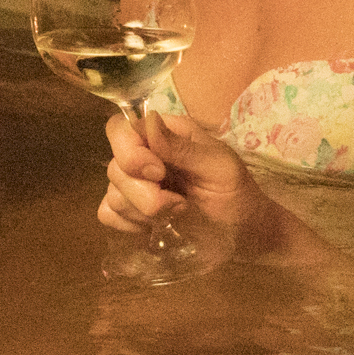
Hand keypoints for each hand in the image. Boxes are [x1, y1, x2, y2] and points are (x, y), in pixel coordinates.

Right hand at [99, 107, 253, 235]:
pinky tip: (153, 228)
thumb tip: (149, 121)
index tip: (158, 173)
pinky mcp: (131, 214)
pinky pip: (108, 214)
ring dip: (142, 211)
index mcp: (165, 134)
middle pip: (114, 165)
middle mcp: (145, 156)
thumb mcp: (220, 167)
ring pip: (111, 192)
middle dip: (143, 192)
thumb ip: (183, 148)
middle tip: (178, 204)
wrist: (245, 233)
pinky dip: (128, 224)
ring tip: (176, 215)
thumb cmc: (238, 194)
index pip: (122, 128)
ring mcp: (135, 186)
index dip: (129, 151)